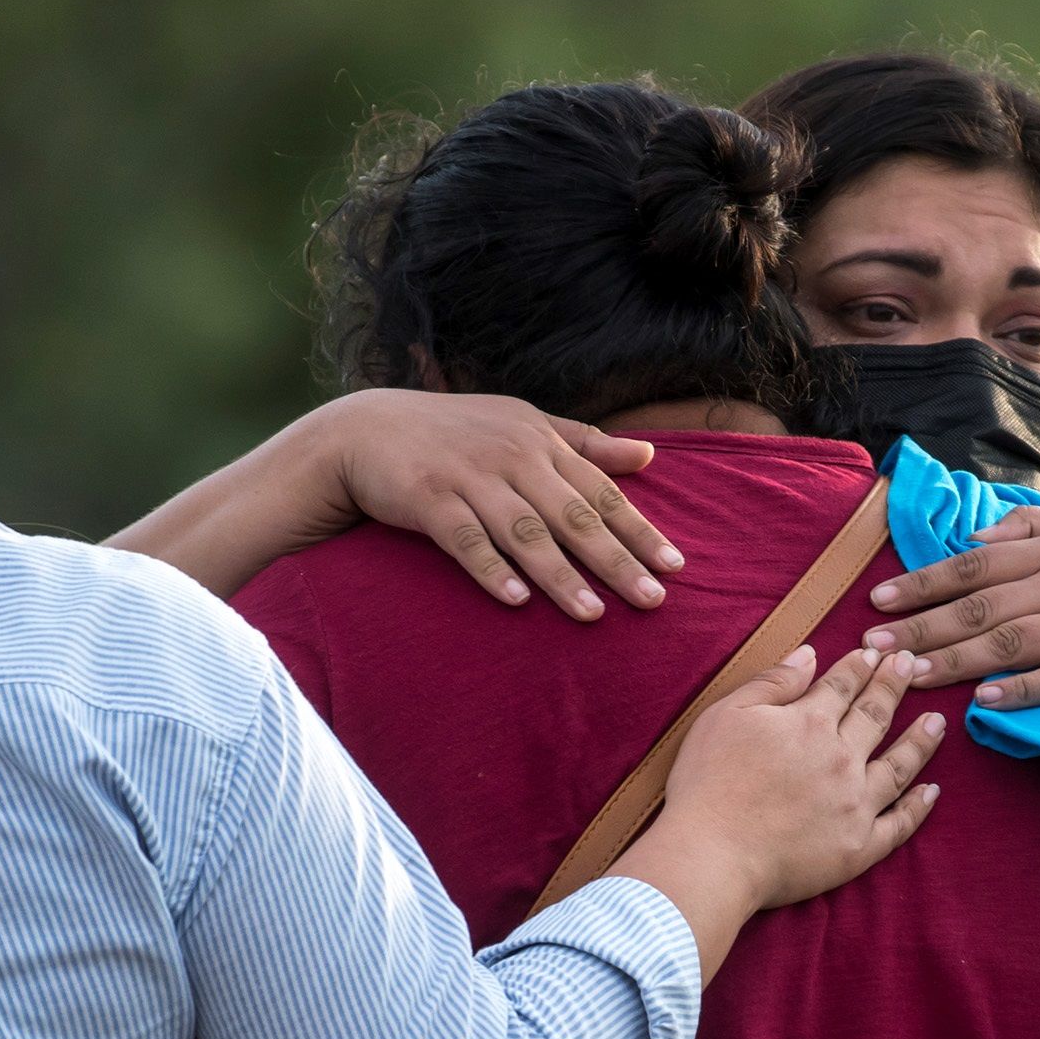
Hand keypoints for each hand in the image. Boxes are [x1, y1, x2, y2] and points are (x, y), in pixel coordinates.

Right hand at [312, 389, 678, 618]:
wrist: (364, 429)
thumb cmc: (452, 432)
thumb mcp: (521, 423)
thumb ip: (584, 442)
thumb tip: (649, 454)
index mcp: (539, 440)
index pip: (600, 491)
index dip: (639, 529)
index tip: (675, 566)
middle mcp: (511, 455)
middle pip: (573, 515)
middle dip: (615, 560)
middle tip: (651, 601)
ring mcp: (469, 476)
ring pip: (525, 531)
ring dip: (561, 575)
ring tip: (593, 614)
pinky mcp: (428, 497)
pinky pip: (465, 539)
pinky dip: (491, 569)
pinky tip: (515, 601)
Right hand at [655, 647, 944, 910]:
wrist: (713, 854)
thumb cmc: (709, 783)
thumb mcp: (727, 716)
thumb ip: (772, 683)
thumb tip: (810, 654)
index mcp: (809, 723)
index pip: (842, 686)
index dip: (860, 666)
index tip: (876, 652)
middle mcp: (842, 758)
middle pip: (875, 716)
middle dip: (894, 686)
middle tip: (910, 665)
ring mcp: (856, 804)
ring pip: (899, 765)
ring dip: (920, 741)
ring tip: (937, 722)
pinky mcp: (860, 847)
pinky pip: (899, 824)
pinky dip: (919, 807)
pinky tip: (932, 791)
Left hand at [857, 505, 1039, 716]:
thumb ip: (1030, 529)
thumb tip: (973, 537)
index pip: (977, 563)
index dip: (924, 582)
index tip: (877, 600)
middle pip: (984, 604)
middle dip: (923, 625)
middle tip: (873, 646)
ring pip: (1011, 640)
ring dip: (957, 660)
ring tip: (911, 675)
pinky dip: (1020, 689)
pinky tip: (984, 701)